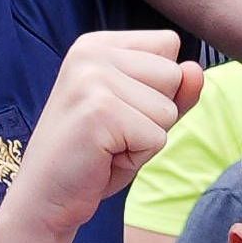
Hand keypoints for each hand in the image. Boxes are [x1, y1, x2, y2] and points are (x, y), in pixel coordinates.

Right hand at [12, 28, 197, 242]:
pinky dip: (137, 158)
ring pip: (168, 109)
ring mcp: (93, 79)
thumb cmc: (94, 157)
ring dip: (146, 139)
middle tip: (113, 133)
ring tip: (108, 146)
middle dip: (155, 114)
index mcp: (97, 44)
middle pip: (174, 74)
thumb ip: (174, 91)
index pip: (168, 44)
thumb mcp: (141, 115)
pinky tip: (104, 158)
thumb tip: (195, 70)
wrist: (45, 198)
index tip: (120, 110)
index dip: (159, 86)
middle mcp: (92, 52)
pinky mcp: (99, 111)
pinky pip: (156, 137)